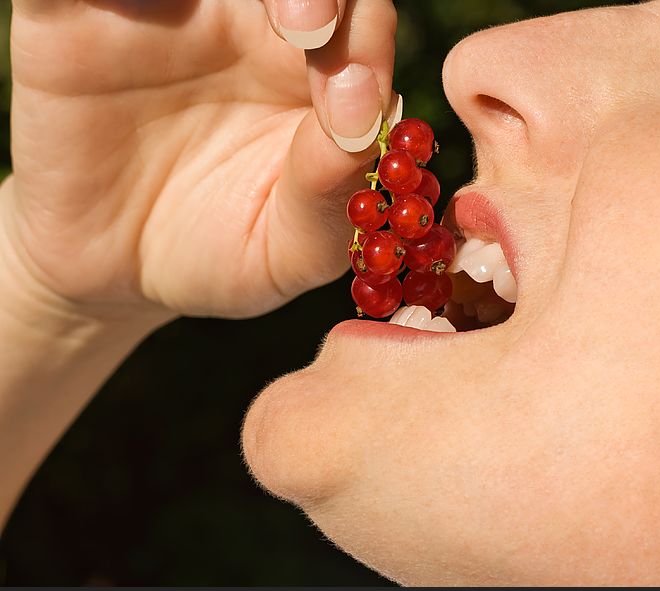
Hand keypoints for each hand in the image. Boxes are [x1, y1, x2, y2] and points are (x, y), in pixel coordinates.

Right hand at [5, 0, 397, 321]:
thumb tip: (361, 129)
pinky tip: (129, 8)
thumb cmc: (221, 253)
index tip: (356, 97)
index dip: (367, 43)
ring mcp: (165, 8)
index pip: (359, 26)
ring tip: (273, 24)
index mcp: (317, 76)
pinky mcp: (70, 17)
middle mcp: (252, 27)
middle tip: (310, 30)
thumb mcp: (288, 250)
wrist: (116, 272)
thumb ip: (328, 196)